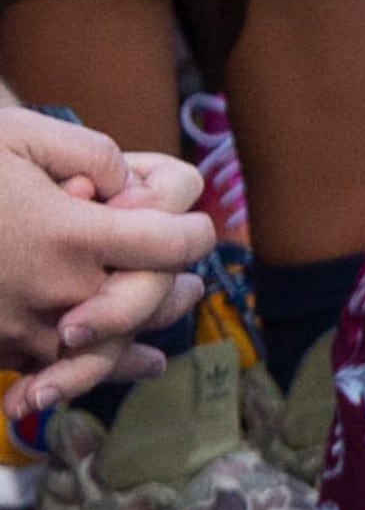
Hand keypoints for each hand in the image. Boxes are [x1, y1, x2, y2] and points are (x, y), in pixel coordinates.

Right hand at [0, 108, 213, 396]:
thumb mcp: (20, 137)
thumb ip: (91, 154)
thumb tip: (132, 185)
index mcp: (70, 236)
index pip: (168, 245)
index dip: (194, 231)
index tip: (199, 223)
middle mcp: (58, 294)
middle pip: (150, 303)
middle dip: (177, 284)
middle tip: (191, 272)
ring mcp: (29, 331)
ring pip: (115, 348)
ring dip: (148, 332)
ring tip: (170, 315)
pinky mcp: (2, 351)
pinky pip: (67, 372)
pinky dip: (104, 369)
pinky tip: (133, 362)